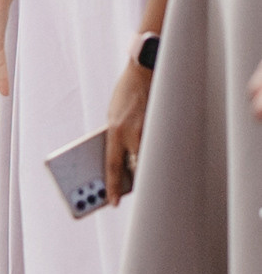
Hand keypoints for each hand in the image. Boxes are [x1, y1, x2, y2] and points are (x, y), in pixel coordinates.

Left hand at [104, 51, 150, 209]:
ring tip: (141, 180)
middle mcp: (131, 134)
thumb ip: (116, 136)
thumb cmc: (126, 95)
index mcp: (114, 130)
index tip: (111, 202)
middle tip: (123, 195)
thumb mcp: (113, 116)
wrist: (145, 71)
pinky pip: (159, 150)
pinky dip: (156, 156)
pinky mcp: (162, 128)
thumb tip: (120, 160)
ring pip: (147, 161)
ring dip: (143, 169)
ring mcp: (149, 132)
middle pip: (133, 169)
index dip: (112, 187)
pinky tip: (159, 161)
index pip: (112, 166)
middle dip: (129, 183)